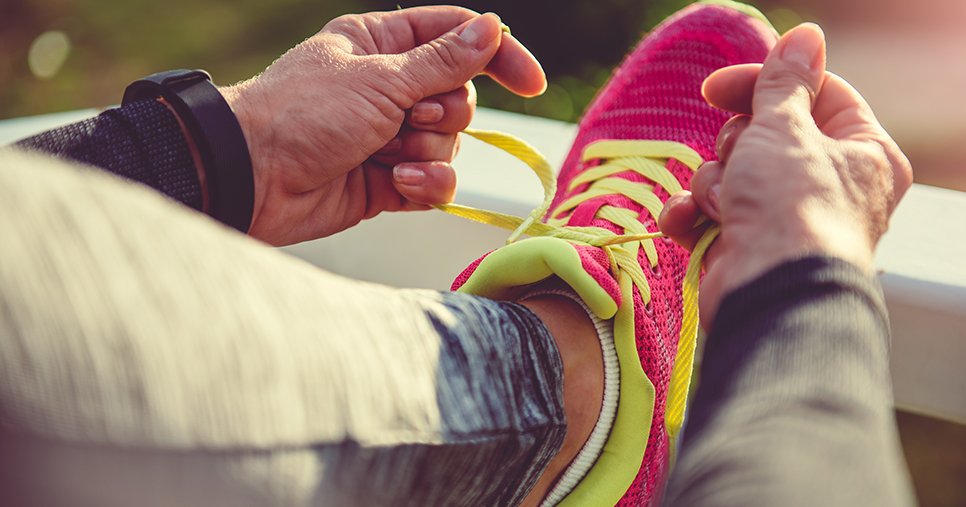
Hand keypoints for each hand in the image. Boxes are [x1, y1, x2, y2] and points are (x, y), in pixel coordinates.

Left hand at [219, 6, 545, 244]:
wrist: (253, 178)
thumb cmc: (301, 114)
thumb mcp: (380, 79)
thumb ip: (444, 61)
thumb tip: (493, 30)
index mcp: (382, 45)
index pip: (458, 38)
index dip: (498, 56)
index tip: (532, 83)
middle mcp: (389, 87)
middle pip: (460, 96)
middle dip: (442, 114)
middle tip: (406, 119)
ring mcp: (389, 136)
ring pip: (450, 144)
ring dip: (426, 153)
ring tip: (386, 156)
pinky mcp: (388, 180)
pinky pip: (435, 182)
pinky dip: (423, 185)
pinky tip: (395, 184)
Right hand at [659, 23, 911, 328]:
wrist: (769, 293)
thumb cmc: (792, 210)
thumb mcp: (785, 129)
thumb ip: (785, 83)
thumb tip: (805, 38)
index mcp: (860, 151)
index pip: (813, 94)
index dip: (763, 84)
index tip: (716, 88)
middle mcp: (825, 183)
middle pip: (762, 132)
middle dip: (735, 145)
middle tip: (741, 160)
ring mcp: (782, 217)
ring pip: (728, 171)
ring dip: (712, 183)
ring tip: (724, 206)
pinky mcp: (745, 244)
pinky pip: (706, 212)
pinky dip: (691, 215)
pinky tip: (686, 222)